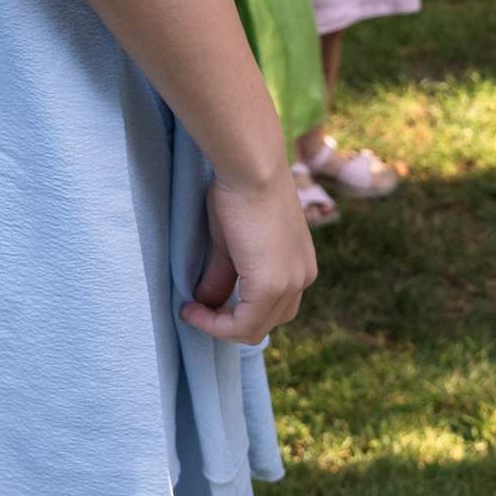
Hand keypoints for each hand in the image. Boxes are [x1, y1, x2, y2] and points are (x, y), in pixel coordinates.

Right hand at [182, 168, 317, 344]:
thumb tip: (205, 302)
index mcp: (299, 265)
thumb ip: (223, 276)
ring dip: (221, 326)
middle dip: (230, 322)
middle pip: (267, 322)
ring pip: (256, 328)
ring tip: (193, 309)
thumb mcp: (230, 243)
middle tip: (198, 308)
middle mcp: (303, 277)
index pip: (272, 307)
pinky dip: (216, 325)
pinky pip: (244, 325)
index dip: (235, 312)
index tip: (201, 303)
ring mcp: (291, 283)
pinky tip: (192, 310)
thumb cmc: (240, 191)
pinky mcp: (273, 285)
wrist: (251, 167)